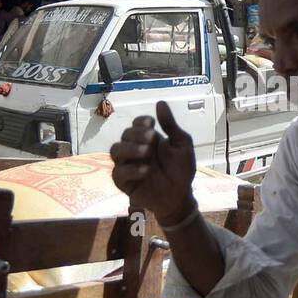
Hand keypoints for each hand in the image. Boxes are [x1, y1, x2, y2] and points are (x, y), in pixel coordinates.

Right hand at [109, 100, 196, 222]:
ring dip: (130, 148)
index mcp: (147, 138)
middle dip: (137, 134)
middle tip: (152, 138)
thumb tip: (160, 103)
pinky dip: (131, 170)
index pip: (136, 124)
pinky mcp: (123, 182)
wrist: (180, 195)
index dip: (140, 121)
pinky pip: (118, 173)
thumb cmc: (181, 169)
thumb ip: (170, 126)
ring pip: (116, 150)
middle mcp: (133, 149)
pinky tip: (146, 170)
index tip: (151, 123)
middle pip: (125, 135)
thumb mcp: (181, 145)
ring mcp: (126, 165)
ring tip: (147, 152)